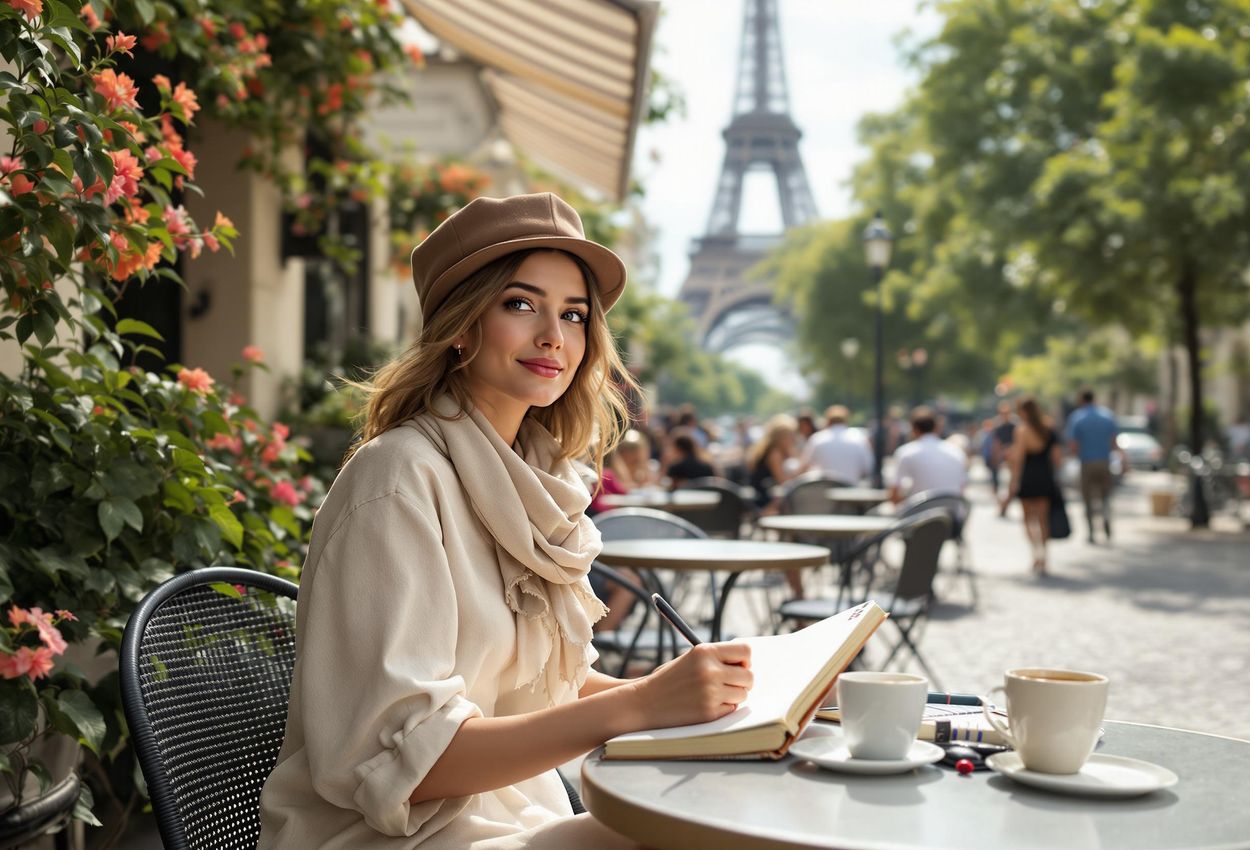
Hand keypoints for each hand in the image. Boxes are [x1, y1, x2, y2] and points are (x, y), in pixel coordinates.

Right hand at [628, 642, 753, 729]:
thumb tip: (748, 665)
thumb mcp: (691, 659)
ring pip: (742, 694)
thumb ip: (716, 659)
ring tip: (713, 695)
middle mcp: (710, 670)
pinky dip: (723, 708)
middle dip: (742, 681)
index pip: (745, 650)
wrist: (644, 702)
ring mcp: (710, 692)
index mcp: (705, 651)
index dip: (745, 660)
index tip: (738, 666)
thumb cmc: (670, 679)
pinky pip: (732, 709)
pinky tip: (705, 705)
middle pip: (748, 676)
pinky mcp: (709, 712)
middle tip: (730, 684)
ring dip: (733, 696)